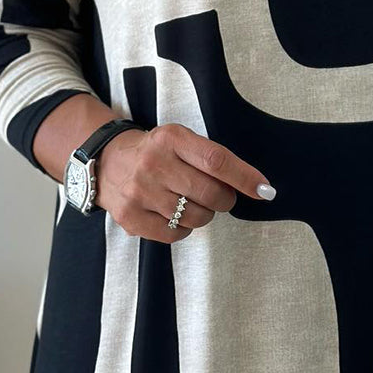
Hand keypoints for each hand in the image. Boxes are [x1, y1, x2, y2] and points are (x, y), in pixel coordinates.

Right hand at [93, 123, 275, 242]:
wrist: (107, 160)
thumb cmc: (156, 152)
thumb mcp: (180, 140)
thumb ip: (211, 158)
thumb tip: (255, 186)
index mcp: (171, 138)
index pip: (217, 161)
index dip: (245, 177)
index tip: (265, 190)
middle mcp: (154, 164)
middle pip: (210, 193)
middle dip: (225, 200)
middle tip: (221, 196)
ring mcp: (140, 192)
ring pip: (196, 217)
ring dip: (204, 214)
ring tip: (191, 202)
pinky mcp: (130, 217)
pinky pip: (175, 234)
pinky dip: (183, 228)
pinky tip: (174, 214)